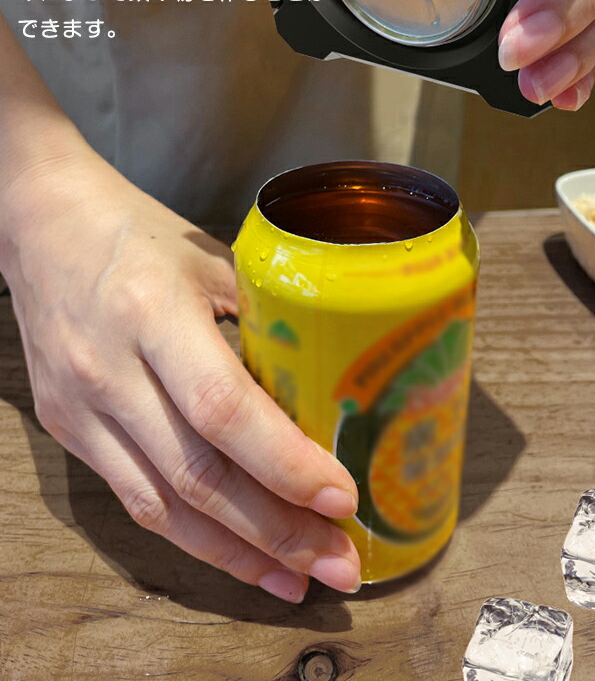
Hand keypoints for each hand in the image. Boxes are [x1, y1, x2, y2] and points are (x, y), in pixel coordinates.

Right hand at [0, 151, 359, 602]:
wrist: (42, 225)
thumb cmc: (137, 233)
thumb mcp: (211, 258)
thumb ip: (262, 320)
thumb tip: (329, 387)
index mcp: (153, 313)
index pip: (223, 408)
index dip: (285, 464)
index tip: (342, 499)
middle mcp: (109, 370)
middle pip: (198, 476)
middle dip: (277, 531)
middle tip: (341, 564)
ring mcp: (80, 408)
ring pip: (163, 506)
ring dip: (237, 553)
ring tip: (299, 579)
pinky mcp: (66, 430)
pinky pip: (133, 499)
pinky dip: (190, 536)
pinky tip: (237, 554)